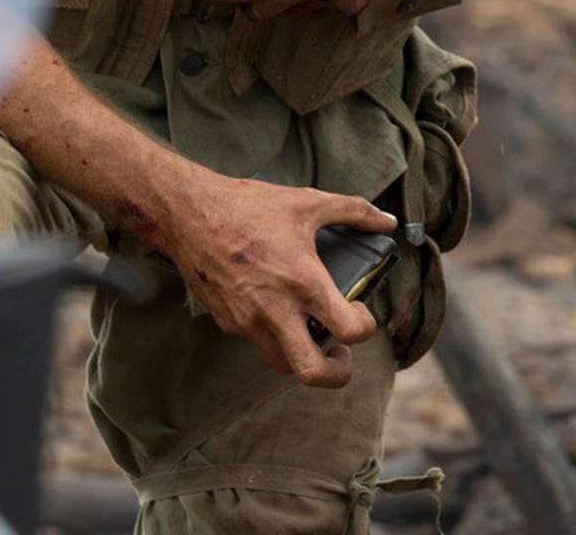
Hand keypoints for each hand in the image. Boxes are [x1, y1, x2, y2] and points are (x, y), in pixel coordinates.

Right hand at [158, 169, 398, 387]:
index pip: (347, 329)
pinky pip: (258, 343)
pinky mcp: (227, 322)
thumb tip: (386, 222)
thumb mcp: (309, 201)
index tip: (361, 313)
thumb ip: (354, 211)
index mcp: (302, 282)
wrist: (189, 214)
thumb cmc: (249, 206)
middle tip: (342, 354)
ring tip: (315, 332)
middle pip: (311, 372)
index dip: (365, 328)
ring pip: (282, 363)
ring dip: (304, 356)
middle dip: (335, 374)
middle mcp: (275, 310)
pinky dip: (276, 337)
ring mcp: (247, 321)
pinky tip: (280, 310)